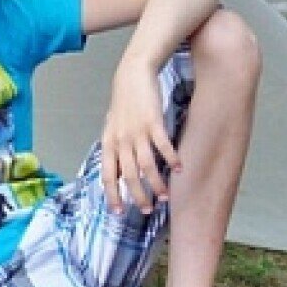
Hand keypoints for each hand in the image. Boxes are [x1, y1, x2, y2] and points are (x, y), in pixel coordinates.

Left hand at [99, 66, 177, 214]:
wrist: (133, 74)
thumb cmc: (124, 102)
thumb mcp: (113, 126)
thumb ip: (115, 148)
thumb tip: (117, 170)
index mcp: (109, 143)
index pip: (108, 175)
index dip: (112, 195)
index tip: (118, 212)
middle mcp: (121, 140)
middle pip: (128, 175)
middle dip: (138, 196)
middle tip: (147, 209)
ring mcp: (137, 132)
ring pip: (146, 165)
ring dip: (156, 183)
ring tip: (165, 196)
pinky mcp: (153, 122)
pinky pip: (163, 146)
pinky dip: (171, 159)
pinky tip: (178, 169)